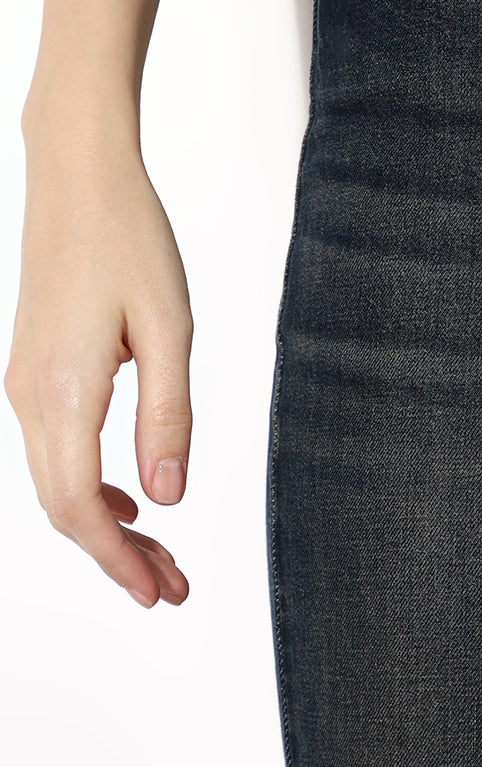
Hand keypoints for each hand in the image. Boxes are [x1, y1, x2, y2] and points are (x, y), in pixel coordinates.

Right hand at [5, 103, 191, 608]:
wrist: (77, 174)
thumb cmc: (128, 237)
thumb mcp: (170, 327)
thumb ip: (168, 415)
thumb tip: (168, 497)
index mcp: (63, 390)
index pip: (82, 506)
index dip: (119, 560)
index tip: (161, 593)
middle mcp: (30, 395)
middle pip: (63, 507)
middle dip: (116, 557)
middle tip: (172, 588)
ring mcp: (23, 382)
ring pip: (55, 483)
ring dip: (105, 527)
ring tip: (159, 555)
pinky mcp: (32, 369)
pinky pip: (53, 452)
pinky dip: (89, 489)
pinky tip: (130, 498)